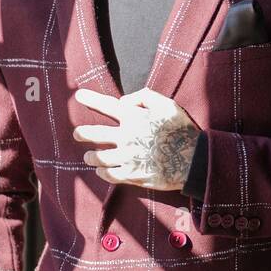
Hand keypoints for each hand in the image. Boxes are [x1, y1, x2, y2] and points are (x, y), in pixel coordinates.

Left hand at [73, 87, 200, 191]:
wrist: (194, 160)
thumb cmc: (181, 130)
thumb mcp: (168, 105)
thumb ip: (144, 96)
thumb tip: (123, 100)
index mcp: (134, 117)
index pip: (107, 105)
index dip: (91, 99)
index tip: (78, 95)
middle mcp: (127, 136)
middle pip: (95, 133)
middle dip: (82, 133)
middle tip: (77, 133)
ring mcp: (127, 157)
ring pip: (99, 156)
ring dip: (91, 155)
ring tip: (88, 155)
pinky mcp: (132, 175)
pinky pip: (109, 174)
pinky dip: (102, 172)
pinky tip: (101, 171)